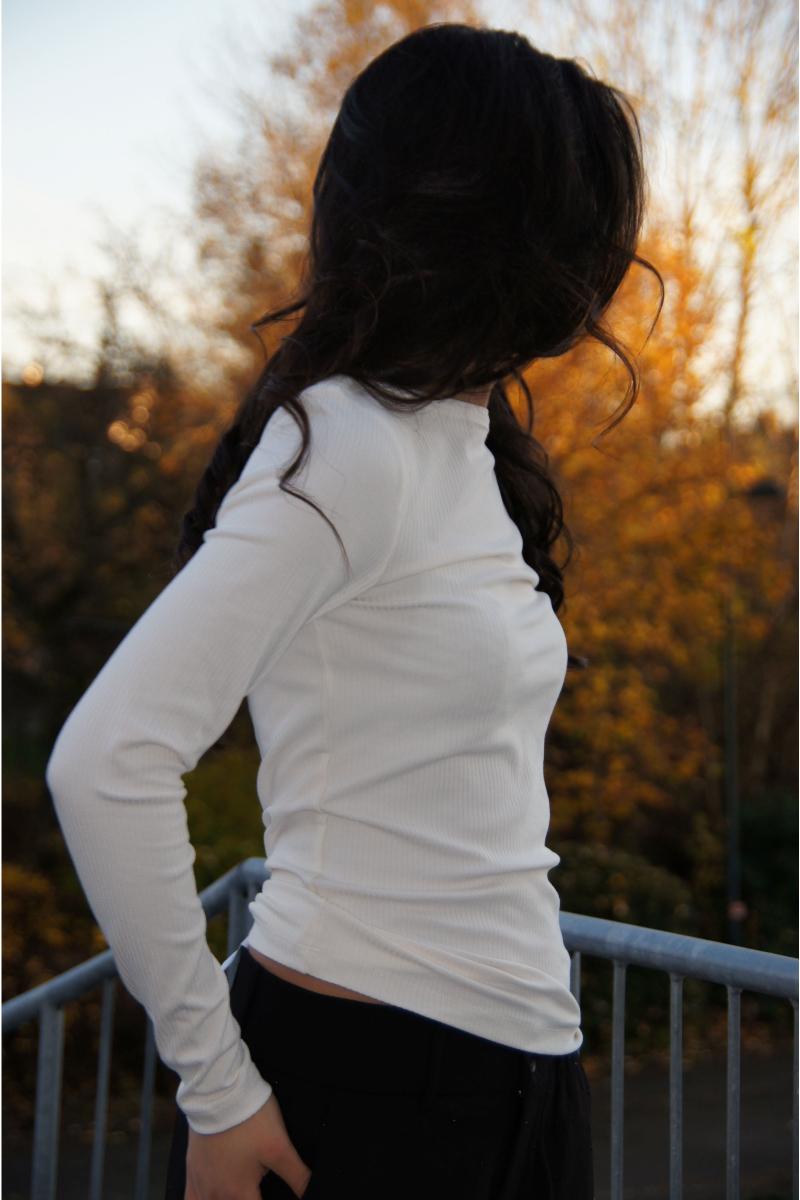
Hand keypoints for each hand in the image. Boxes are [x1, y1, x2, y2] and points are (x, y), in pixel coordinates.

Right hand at [184, 1092, 312, 1199]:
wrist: (218, 1091)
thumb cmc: (249, 1118)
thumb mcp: (280, 1147)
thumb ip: (297, 1176)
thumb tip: (313, 1190)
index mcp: (238, 1193)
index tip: (277, 1197)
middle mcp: (216, 1194)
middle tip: (255, 1191)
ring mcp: (201, 1182)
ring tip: (240, 1195)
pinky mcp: (191, 1168)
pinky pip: (189, 1198)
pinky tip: (211, 1196)